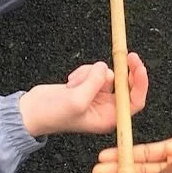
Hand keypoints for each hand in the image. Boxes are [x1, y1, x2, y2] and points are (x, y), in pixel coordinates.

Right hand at [19, 52, 147, 135]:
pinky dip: (84, 71)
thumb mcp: (76, 100)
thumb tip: (105, 68)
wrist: (31, 111)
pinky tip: (70, 81)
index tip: (138, 66)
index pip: (134, 101)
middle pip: (125, 84)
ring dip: (91, 73)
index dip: (140, 83)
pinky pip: (94, 71)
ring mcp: (97, 96)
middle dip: (121, 71)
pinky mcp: (87, 86)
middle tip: (126, 54)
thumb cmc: (52, 114)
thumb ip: (94, 83)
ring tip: (73, 83)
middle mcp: (106, 108)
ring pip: (106, 74)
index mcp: (108, 118)